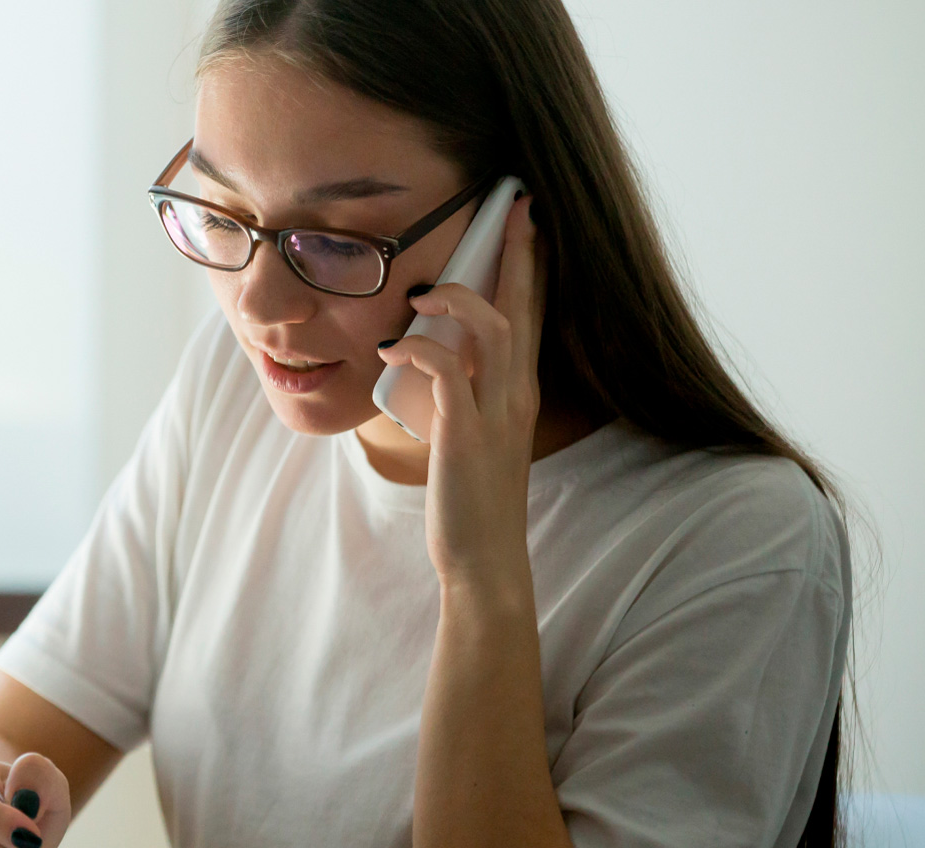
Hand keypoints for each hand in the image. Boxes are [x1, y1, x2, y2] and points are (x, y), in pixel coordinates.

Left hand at [377, 195, 542, 587]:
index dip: (530, 267)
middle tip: (513, 207)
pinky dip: (421, 351)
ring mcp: (495, 413)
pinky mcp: (465, 433)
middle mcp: (516, 394)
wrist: (483, 558)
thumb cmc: (470, 497)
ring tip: (423, 294)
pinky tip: (396, 349)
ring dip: (459, 300)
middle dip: (518, 255)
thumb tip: (432, 359)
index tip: (528, 222)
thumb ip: (462, 393)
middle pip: (524, 307)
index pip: (532, 315)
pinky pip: (446, 374)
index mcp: (518, 391)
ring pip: (495, 331)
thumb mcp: (470, 432)